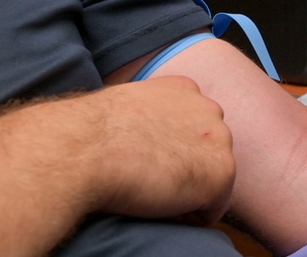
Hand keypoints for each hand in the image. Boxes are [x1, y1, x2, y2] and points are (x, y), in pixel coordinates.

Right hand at [88, 76, 235, 224]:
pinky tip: (161, 207)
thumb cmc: (90, 134)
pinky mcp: (222, 172)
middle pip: (206, 152)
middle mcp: (209, 109)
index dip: (171, 152)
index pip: (193, 128)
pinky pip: (214, 208)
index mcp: (185, 90)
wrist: (85, 149)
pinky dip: (191, 217)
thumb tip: (145, 137)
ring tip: (152, 192)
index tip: (147, 162)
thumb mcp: (127, 106)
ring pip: (211, 179)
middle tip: (149, 179)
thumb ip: (151, 115)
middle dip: (185, 168)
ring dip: (189, 191)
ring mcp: (220, 139)